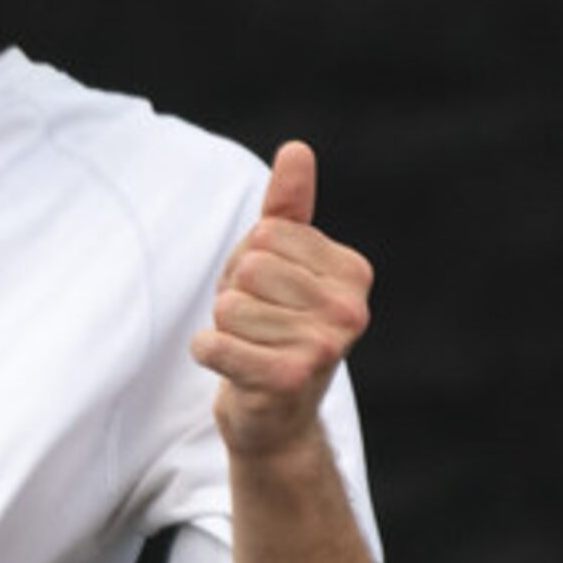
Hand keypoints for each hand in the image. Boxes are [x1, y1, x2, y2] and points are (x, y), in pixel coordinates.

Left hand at [189, 141, 374, 458]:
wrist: (276, 414)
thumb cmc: (275, 324)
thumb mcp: (281, 261)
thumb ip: (288, 207)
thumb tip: (296, 149)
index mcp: (354, 272)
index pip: (268, 232)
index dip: (252, 261)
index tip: (272, 296)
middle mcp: (350, 309)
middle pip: (249, 267)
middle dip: (236, 295)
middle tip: (258, 326)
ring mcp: (325, 347)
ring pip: (228, 306)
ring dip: (225, 328)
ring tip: (251, 348)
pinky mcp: (288, 380)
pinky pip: (213, 344)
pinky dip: (208, 353)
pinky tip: (235, 370)